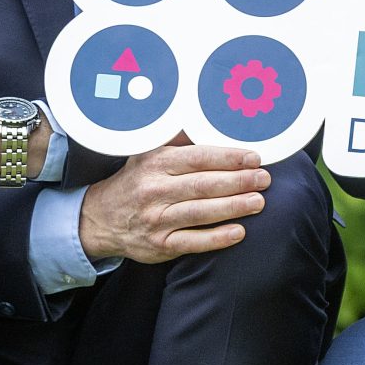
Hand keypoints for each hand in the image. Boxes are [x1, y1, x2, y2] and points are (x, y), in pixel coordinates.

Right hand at [79, 143, 271, 264]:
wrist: (100, 219)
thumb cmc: (135, 181)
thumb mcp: (147, 153)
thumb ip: (178, 141)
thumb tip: (209, 119)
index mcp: (156, 163)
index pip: (198, 158)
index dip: (228, 158)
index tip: (253, 158)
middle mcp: (155, 190)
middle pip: (204, 185)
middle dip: (238, 181)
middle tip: (264, 179)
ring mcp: (156, 219)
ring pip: (201, 212)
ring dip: (233, 207)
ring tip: (259, 201)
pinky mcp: (160, 245)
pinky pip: (193, 241)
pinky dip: (217, 238)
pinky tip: (239, 232)